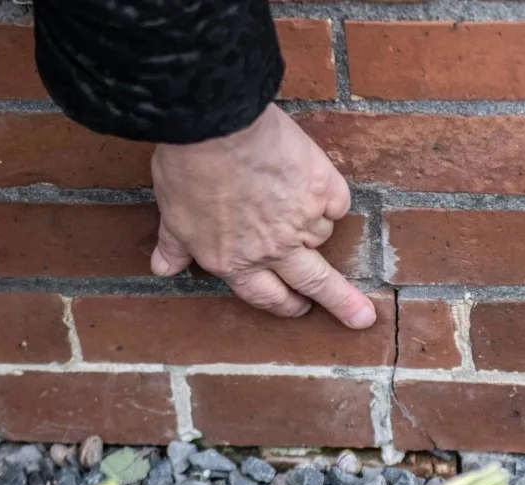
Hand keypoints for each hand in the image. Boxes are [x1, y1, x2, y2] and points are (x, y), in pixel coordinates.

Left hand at [149, 103, 376, 329]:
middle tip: (361, 316)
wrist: (215, 128)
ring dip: (315, 226)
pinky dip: (330, 196)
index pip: (267, 296)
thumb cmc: (187, 170)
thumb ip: (175, 246)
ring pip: (322, 234)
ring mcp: (303, 220)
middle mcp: (273, 249)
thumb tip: (163, 269)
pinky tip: (314, 182)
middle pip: (316, 283)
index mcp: (235, 262)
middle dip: (341, 303)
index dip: (285, 305)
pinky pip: (337, 202)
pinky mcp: (323, 189)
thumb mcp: (173, 215)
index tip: (299, 309)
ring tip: (296, 198)